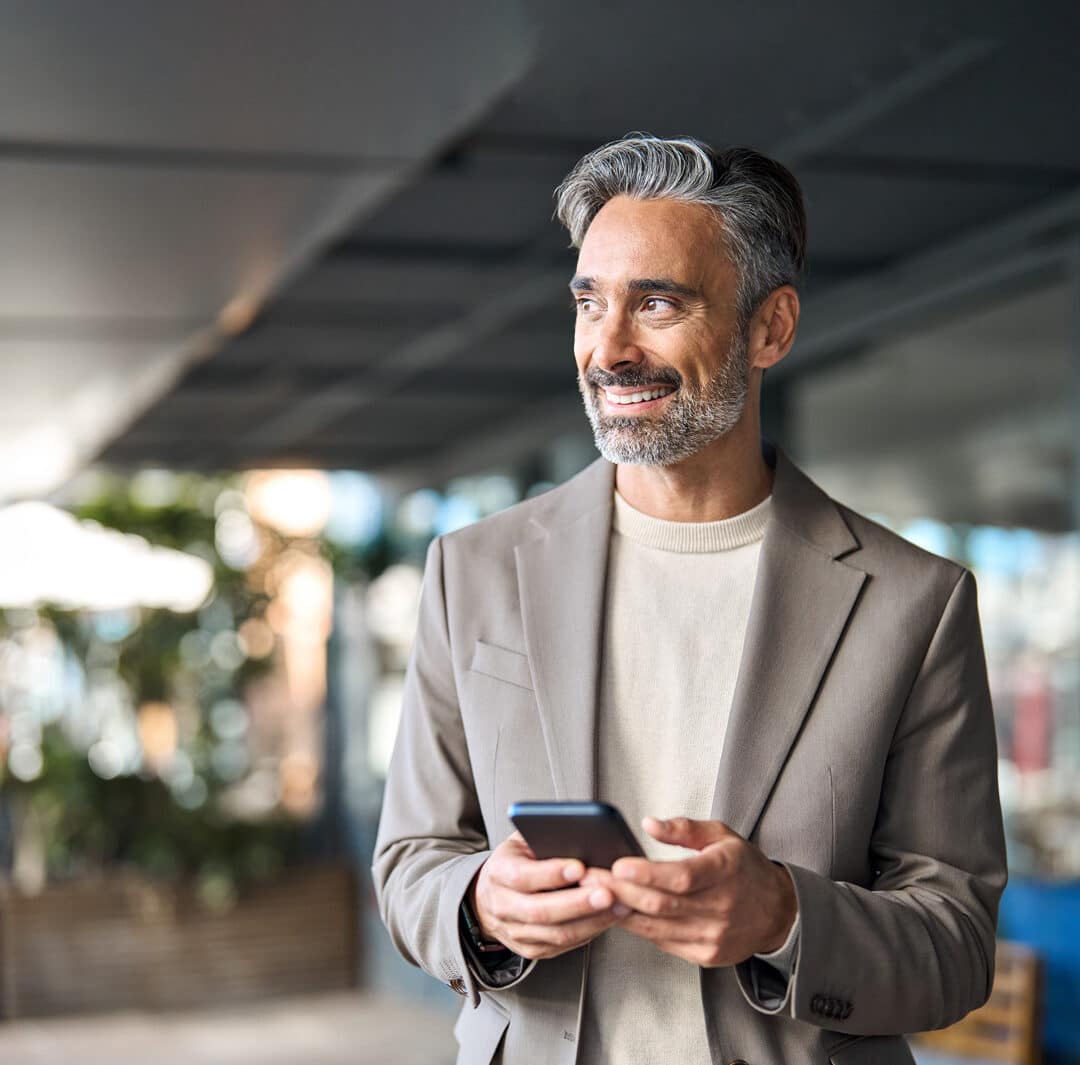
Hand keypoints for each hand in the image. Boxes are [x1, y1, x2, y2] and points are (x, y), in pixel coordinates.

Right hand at [470, 832, 627, 959]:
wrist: (490, 894)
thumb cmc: (515, 861)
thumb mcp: (522, 840)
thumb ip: (544, 837)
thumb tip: (579, 832)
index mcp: (499, 872)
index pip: (523, 876)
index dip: (551, 873)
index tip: (580, 867)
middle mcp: (503, 906)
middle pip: (541, 911)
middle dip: (579, 903)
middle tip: (608, 893)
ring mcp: (516, 931)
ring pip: (556, 933)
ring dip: (592, 921)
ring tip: (618, 905)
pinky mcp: (531, 949)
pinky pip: (563, 946)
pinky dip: (589, 932)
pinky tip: (607, 919)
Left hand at [582, 816, 796, 967]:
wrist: (776, 911)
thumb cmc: (744, 868)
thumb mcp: (721, 835)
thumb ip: (684, 828)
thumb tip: (648, 824)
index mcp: (725, 871)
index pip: (682, 877)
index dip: (647, 874)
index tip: (619, 866)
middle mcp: (721, 907)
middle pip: (662, 903)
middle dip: (621, 890)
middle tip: (591, 878)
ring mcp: (713, 935)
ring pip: (657, 925)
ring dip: (622, 910)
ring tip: (595, 895)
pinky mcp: (705, 954)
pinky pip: (663, 940)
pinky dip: (638, 926)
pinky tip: (619, 912)